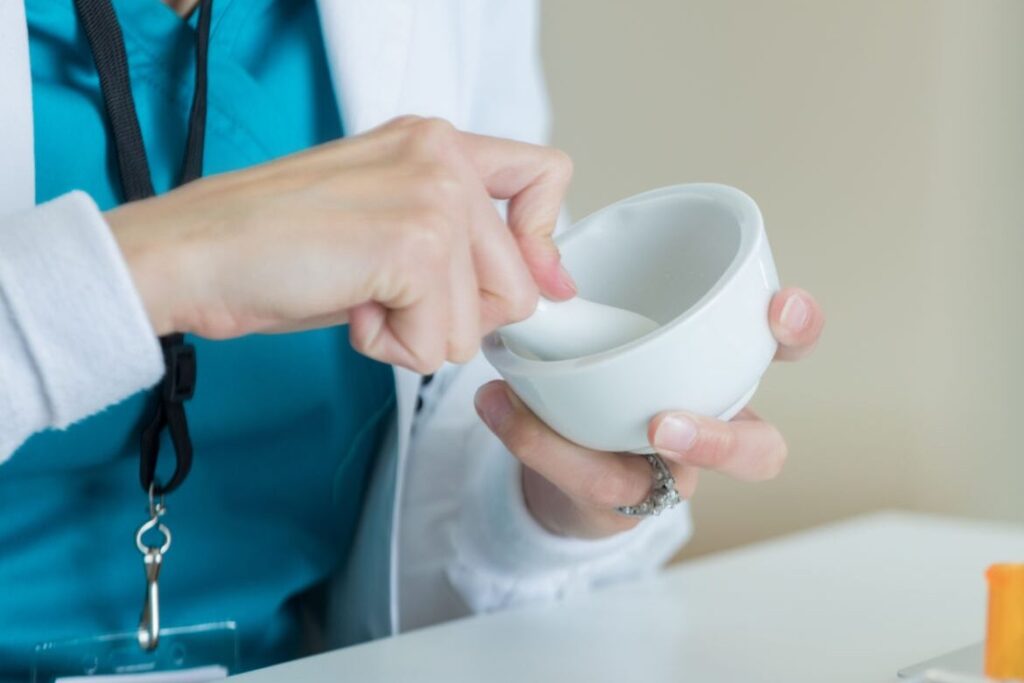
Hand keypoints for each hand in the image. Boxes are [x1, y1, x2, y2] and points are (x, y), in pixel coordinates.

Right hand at [106, 116, 575, 372]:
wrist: (192, 252)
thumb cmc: (272, 245)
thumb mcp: (385, 226)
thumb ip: (462, 244)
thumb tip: (543, 288)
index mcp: (437, 143)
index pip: (545, 177)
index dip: (541, 245)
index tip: (532, 284)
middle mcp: (444, 158)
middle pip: (517, 282)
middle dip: (456, 315)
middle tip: (385, 294)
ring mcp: (434, 198)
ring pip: (479, 323)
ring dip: (416, 333)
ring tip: (355, 294)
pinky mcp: (415, 247)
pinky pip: (438, 345)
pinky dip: (390, 348)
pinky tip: (347, 309)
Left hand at [474, 287, 824, 538]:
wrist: (567, 456)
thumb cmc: (605, 376)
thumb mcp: (607, 321)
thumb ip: (585, 291)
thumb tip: (534, 268)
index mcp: (719, 369)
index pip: (781, 348)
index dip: (797, 328)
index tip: (777, 304)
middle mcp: (705, 429)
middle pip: (758, 450)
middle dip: (723, 439)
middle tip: (664, 423)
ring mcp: (664, 475)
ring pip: (673, 485)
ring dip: (616, 467)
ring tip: (583, 436)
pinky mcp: (617, 500)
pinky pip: (591, 482)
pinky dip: (539, 443)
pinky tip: (497, 404)